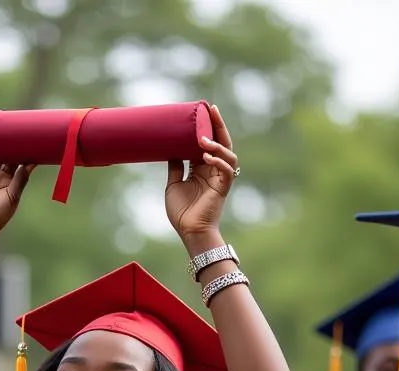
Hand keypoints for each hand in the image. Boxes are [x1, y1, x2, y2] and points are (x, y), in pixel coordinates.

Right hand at [0, 129, 34, 244]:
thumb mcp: (12, 197)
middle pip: (5, 158)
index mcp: (10, 186)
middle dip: (11, 145)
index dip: (24, 154)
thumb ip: (20, 179)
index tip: (33, 142)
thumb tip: (31, 163)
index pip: (19, 166)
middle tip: (18, 129)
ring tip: (1, 127)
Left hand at [165, 104, 238, 243]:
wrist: (189, 232)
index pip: (207, 143)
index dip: (206, 128)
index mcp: (202, 169)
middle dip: (218, 126)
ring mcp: (220, 179)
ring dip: (217, 145)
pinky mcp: (223, 188)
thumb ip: (175, 167)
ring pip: (228, 154)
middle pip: (221, 143)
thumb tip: (171, 150)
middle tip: (212, 110)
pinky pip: (227, 171)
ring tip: (203, 139)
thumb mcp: (173, 185)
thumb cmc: (182, 212)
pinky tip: (207, 157)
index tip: (201, 112)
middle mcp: (213, 170)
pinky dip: (218, 162)